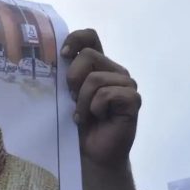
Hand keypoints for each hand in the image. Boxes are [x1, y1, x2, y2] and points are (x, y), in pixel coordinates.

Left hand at [62, 29, 140, 189]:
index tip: (62, 56)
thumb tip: (57, 56)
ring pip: (95, 79)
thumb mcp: (66, 95)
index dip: (76, 40)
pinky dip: (95, 109)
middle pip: (88, 56)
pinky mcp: (133, 99)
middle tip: (73, 101)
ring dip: (82, 102)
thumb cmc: (77, 123)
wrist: (91, 152)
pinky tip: (97, 119)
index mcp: (98, 65)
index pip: (90, 37)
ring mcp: (126, 84)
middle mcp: (114, 70)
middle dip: (73, 80)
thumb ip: (65, 74)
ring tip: (84, 115)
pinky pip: (106, 94)